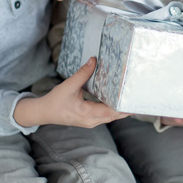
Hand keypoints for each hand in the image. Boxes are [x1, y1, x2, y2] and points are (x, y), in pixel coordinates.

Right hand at [13, 58, 127, 127]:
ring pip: (110, 116)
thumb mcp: (68, 86)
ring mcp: (90, 122)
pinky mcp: (89, 120)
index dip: (124, 108)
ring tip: (131, 98)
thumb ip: (82, 74)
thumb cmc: (55, 101)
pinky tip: (117, 100)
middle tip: (138, 97)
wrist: (43, 112)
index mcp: (87, 114)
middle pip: (114, 116)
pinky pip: (105, 115)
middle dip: (126, 108)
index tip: (134, 101)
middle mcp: (91, 121)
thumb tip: (93, 60)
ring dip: (120, 109)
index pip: (111, 112)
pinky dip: (112, 109)